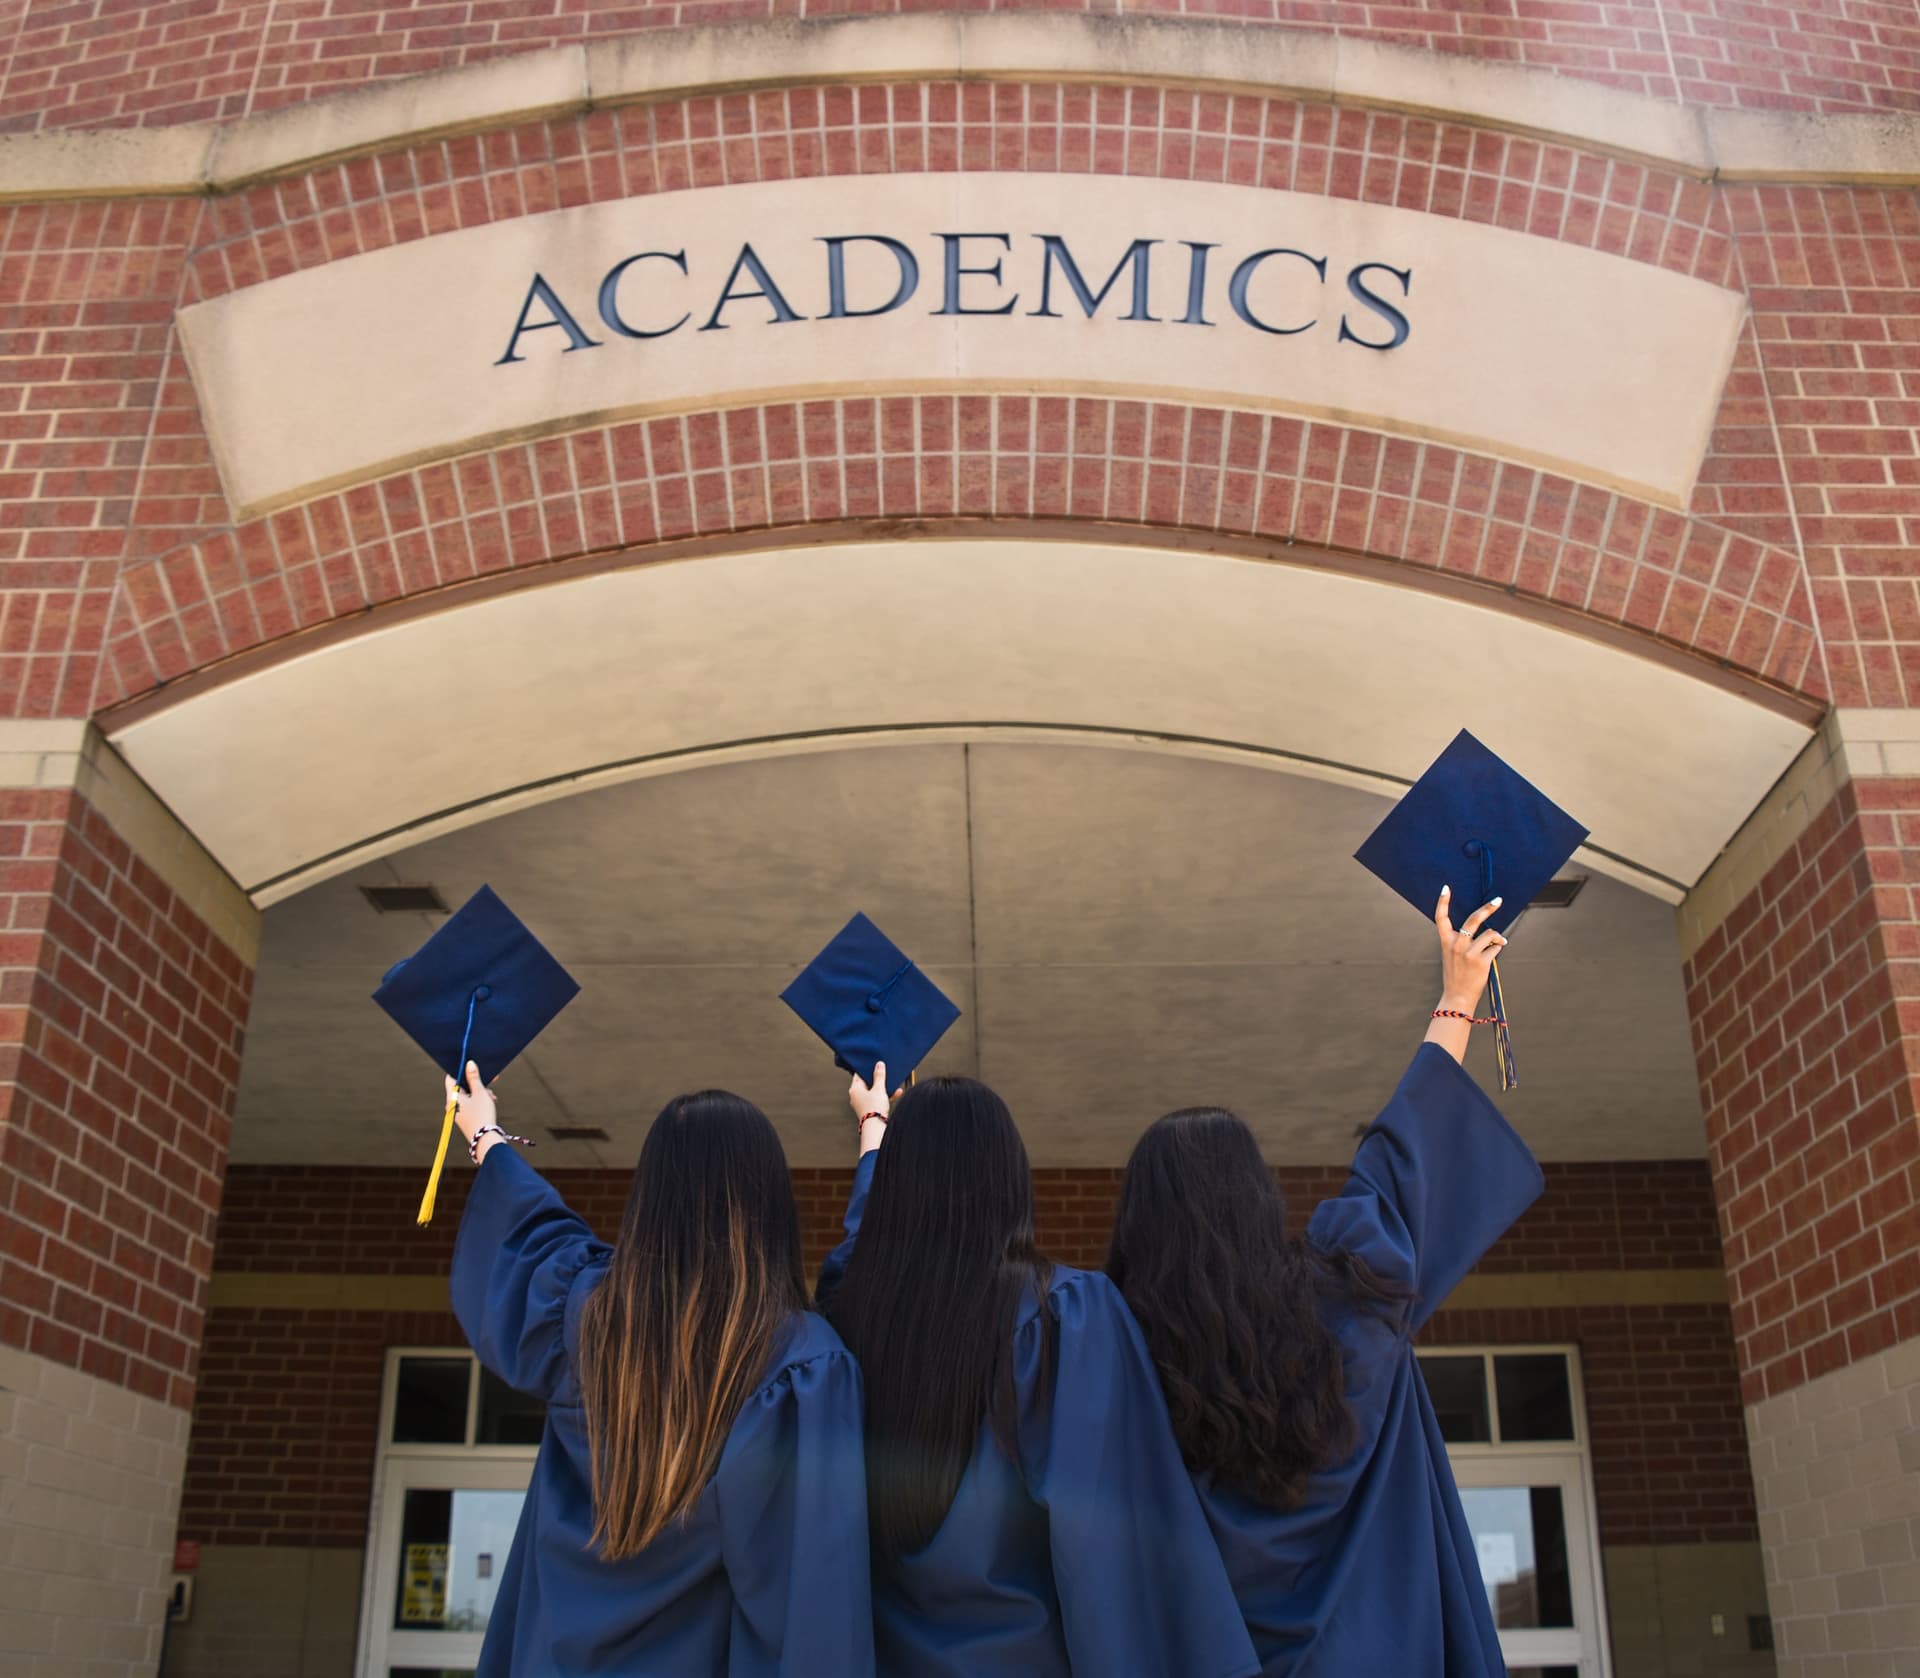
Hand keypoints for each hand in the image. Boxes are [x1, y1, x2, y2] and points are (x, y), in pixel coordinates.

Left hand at [445, 1060, 497, 1147]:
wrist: (485, 1139)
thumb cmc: (482, 1115)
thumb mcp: (480, 1093)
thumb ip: (474, 1077)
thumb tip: (469, 1064)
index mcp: (452, 1097)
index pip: (451, 1078)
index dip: (461, 1071)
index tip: (472, 1067)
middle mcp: (452, 1105)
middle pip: (462, 1087)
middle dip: (476, 1084)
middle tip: (490, 1083)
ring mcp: (457, 1112)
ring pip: (468, 1096)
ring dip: (480, 1093)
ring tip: (491, 1097)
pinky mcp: (464, 1118)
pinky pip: (470, 1104)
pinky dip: (479, 1101)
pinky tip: (490, 1103)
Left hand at [848, 1061, 901, 1122]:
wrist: (876, 1127)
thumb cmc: (874, 1108)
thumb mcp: (879, 1089)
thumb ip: (879, 1076)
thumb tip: (879, 1065)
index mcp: (855, 1089)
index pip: (859, 1075)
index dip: (867, 1069)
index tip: (875, 1064)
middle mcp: (857, 1096)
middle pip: (867, 1083)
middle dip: (878, 1078)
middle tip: (884, 1072)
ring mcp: (863, 1103)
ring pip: (874, 1092)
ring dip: (884, 1088)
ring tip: (892, 1082)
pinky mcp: (870, 1109)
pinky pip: (878, 1099)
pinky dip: (886, 1096)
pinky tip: (897, 1092)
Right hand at [1434, 886, 1506, 1006]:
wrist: (1457, 997)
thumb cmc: (1457, 975)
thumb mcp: (1452, 955)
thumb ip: (1464, 941)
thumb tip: (1489, 932)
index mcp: (1446, 941)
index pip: (1441, 918)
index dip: (1442, 902)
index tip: (1446, 888)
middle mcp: (1456, 944)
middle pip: (1473, 919)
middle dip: (1488, 908)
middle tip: (1498, 900)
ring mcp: (1469, 953)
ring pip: (1490, 934)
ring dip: (1497, 937)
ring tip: (1498, 942)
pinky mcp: (1481, 961)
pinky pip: (1496, 947)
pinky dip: (1498, 948)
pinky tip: (1493, 956)